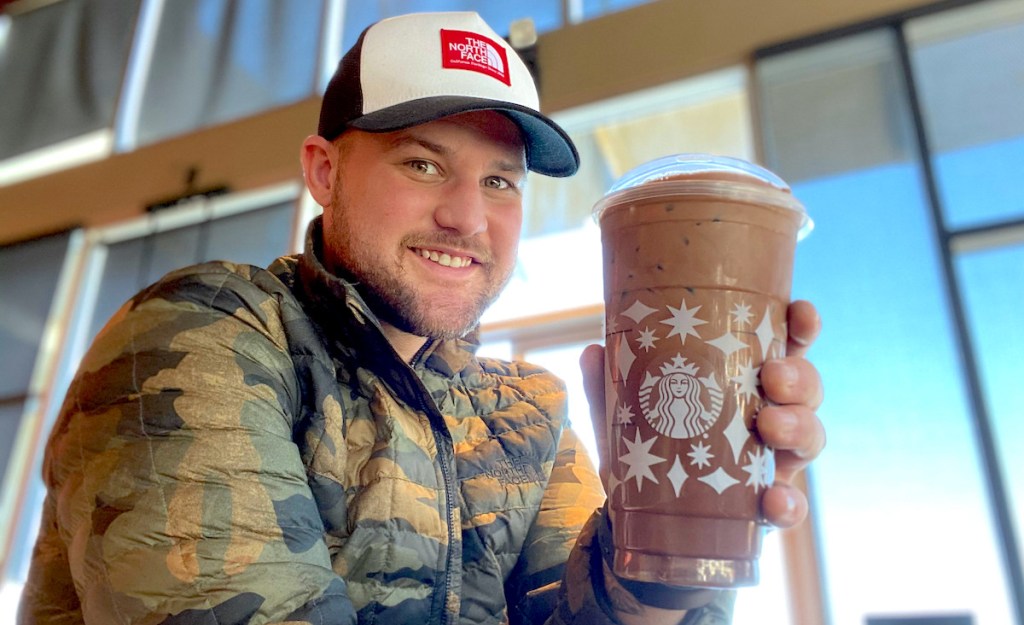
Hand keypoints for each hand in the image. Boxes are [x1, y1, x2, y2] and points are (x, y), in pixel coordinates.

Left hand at [579, 299, 824, 528]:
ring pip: (811, 437)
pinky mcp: (770, 508)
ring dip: (799, 427)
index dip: (802, 327)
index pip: (785, 347)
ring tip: (770, 427)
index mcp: (744, 384)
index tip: (800, 312)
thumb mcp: (627, 418)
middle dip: (799, 376)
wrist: (647, 523)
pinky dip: (788, 505)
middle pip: (806, 388)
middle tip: (772, 377)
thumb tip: (593, 351)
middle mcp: (771, 417)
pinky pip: (792, 507)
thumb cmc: (650, 452)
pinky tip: (772, 502)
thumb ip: (609, 388)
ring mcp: (775, 463)